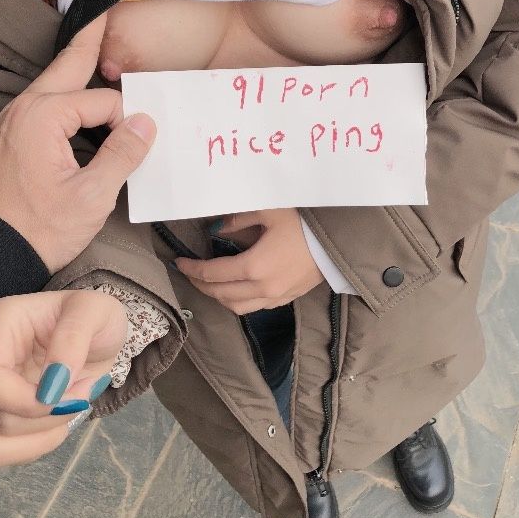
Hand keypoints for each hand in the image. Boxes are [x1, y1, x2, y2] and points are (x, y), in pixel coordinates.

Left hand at [0, 15, 155, 272]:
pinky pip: (45, 104)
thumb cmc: (37, 228)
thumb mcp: (91, 195)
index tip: (138, 146)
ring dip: (78, 69)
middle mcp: (24, 110)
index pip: (104, 102)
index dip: (127, 122)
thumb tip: (147, 122)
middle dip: (90, 40)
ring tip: (96, 46)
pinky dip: (65, 95)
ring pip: (55, 84)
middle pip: (68, 65)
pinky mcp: (11, 137)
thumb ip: (123, 154)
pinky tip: (78, 100)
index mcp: (44, 117)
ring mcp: (13, 122)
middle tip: (105, 13)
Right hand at [0, 290, 126, 467]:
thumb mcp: (96, 312)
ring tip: (71, 405)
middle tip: (85, 389)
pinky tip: (59, 419)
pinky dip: (37, 444)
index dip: (28, 401)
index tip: (71, 391)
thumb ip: (73, 339)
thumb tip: (50, 387)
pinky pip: (1, 452)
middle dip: (50, 415)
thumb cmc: (94, 318)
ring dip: (43, 435)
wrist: (96, 336)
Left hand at [175, 208, 322, 314]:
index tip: (179, 261)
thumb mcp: (268, 211)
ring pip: (237, 307)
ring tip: (209, 283)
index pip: (212, 273)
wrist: (339, 240)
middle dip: (200, 284)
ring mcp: (276, 297)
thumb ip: (238, 219)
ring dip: (218, 297)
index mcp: (254, 266)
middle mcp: (262, 288)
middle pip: (221, 294)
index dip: (192, 269)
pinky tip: (236, 288)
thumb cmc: (304, 222)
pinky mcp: (288, 298)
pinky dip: (239, 300)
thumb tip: (217, 228)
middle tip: (189, 272)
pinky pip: (255, 307)